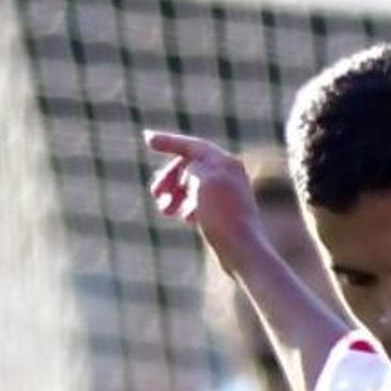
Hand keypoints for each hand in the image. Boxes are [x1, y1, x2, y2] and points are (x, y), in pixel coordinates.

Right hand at [143, 130, 271, 261]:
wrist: (243, 251)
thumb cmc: (223, 217)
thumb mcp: (202, 183)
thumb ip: (192, 167)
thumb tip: (187, 170)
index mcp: (225, 163)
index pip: (193, 146)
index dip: (169, 141)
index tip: (147, 139)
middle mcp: (228, 174)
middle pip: (190, 166)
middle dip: (169, 178)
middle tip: (155, 193)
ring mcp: (227, 194)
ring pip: (192, 186)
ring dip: (174, 194)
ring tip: (165, 211)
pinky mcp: (224, 214)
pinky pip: (198, 202)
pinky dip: (185, 206)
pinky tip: (183, 218)